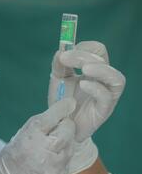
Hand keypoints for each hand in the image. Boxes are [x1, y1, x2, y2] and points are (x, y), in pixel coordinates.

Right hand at [0, 98, 75, 173]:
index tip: (69, 103)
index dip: (62, 107)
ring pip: (70, 146)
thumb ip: (33, 132)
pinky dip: (60, 161)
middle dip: (65, 126)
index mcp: (30, 137)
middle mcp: (46, 150)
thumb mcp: (15, 143)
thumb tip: (51, 119)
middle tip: (59, 128)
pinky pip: (66, 164)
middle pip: (68, 129)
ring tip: (50, 149)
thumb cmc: (6, 168)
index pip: (53, 116)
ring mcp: (55, 166)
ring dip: (64, 144)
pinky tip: (48, 165)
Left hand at [48, 41, 125, 173]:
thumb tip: (61, 50)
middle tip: (65, 58)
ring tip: (84, 69)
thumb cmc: (62, 102)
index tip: (66, 52)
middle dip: (84, 56)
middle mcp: (102, 80)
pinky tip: (83, 85)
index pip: (97, 50)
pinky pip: (107, 97)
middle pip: (103, 60)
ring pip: (116, 78)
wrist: (60, 126)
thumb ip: (59, 65)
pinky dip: (96, 88)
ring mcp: (106, 95)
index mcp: (93, 70)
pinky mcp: (104, 110)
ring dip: (101, 70)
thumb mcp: (58, 80)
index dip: (84, 47)